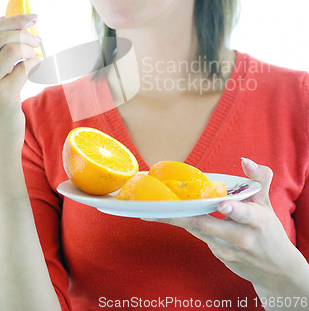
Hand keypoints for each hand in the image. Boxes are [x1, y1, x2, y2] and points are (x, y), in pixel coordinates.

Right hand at [0, 15, 41, 159]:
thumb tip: (8, 24)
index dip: (11, 20)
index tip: (31, 17)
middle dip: (24, 30)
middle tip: (40, 37)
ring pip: (11, 49)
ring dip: (32, 47)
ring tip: (40, 53)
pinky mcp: (0, 97)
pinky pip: (24, 68)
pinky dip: (36, 62)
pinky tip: (39, 66)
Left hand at [151, 159, 305, 292]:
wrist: (278, 271)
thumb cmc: (270, 231)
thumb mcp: (267, 204)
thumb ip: (259, 179)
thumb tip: (244, 160)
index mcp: (257, 221)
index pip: (245, 214)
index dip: (233, 209)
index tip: (222, 205)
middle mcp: (243, 237)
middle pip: (209, 225)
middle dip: (186, 216)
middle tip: (166, 206)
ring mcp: (229, 250)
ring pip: (199, 232)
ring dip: (176, 221)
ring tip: (155, 212)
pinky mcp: (220, 256)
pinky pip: (199, 236)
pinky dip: (184, 225)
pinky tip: (165, 217)